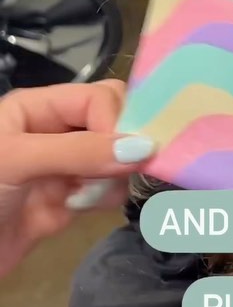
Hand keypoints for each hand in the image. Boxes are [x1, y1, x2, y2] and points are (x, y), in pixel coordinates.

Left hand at [0, 80, 152, 276]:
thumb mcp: (17, 160)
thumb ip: (78, 151)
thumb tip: (142, 147)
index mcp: (37, 108)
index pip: (98, 98)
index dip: (117, 121)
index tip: (130, 153)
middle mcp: (55, 132)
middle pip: (112, 123)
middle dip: (123, 145)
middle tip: (127, 171)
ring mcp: (63, 169)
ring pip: (115, 159)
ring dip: (114, 177)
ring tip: (89, 196)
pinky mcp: (69, 203)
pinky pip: (107, 191)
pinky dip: (107, 199)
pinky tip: (86, 208)